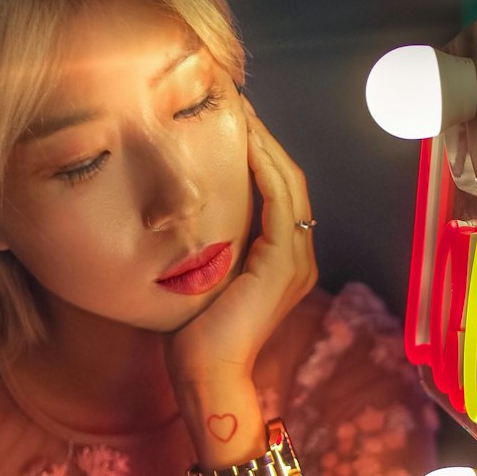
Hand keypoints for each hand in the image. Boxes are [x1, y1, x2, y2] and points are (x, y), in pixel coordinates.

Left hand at [166, 101, 317, 393]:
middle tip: (236, 100)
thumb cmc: (194, 334)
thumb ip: (207, 245)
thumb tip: (178, 212)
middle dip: (263, 136)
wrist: (206, 375)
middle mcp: (297, 256)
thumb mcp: (202, 276)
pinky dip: (264, 167)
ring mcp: (295, 260)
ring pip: (287, 182)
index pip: (278, 189)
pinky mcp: (283, 265)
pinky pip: (280, 201)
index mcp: (283, 258)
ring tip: (240, 110)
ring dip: (264, 142)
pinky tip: (243, 141)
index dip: (259, 150)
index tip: (231, 119)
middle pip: (288, 178)